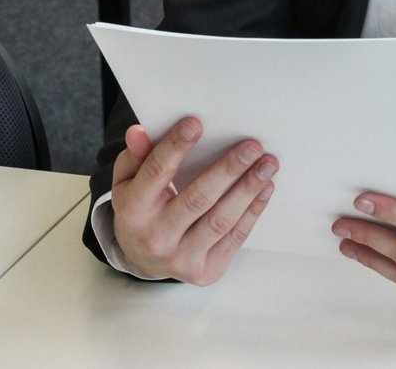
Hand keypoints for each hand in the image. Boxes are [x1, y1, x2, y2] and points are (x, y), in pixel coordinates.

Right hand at [110, 117, 277, 284]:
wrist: (143, 260)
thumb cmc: (140, 208)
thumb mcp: (128, 181)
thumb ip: (136, 155)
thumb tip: (139, 131)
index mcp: (132, 211)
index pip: (156, 173)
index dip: (175, 147)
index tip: (196, 123)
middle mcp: (155, 238)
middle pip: (197, 199)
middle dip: (228, 170)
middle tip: (251, 146)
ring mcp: (181, 258)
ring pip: (221, 220)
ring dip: (248, 189)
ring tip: (267, 164)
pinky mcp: (205, 271)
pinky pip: (235, 237)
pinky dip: (253, 210)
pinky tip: (265, 187)